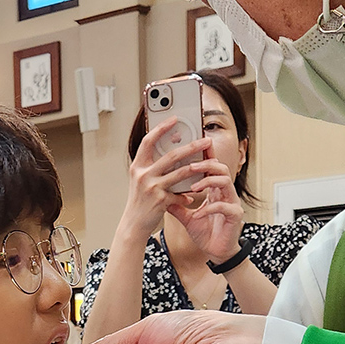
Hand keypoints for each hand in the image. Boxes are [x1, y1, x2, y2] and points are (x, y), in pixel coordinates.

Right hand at [119, 121, 221, 242]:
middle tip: (205, 141)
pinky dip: (188, 194)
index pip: (148, 141)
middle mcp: (143, 174)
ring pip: (180, 173)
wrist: (133, 224)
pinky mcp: (160, 201)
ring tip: (211, 162)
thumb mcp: (140, 181)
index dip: (161, 128)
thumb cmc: (139, 202)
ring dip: (198, 167)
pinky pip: (180, 194)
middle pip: (172, 155)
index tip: (174, 119)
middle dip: (192, 146)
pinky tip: (194, 194)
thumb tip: (171, 153)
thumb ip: (151, 167)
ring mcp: (152, 187)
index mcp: (137, 166)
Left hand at [165, 161, 244, 264]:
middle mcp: (226, 193)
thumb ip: (176, 205)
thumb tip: (160, 195)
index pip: (213, 168)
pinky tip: (197, 214)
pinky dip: (208, 209)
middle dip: (206, 165)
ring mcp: (232, 203)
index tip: (194, 146)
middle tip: (190, 166)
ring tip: (193, 188)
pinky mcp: (235, 215)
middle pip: (221, 168)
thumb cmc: (205, 234)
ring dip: (208, 182)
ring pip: (225, 182)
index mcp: (215, 190)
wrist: (217, 253)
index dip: (206, 155)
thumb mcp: (187, 218)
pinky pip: (223, 206)